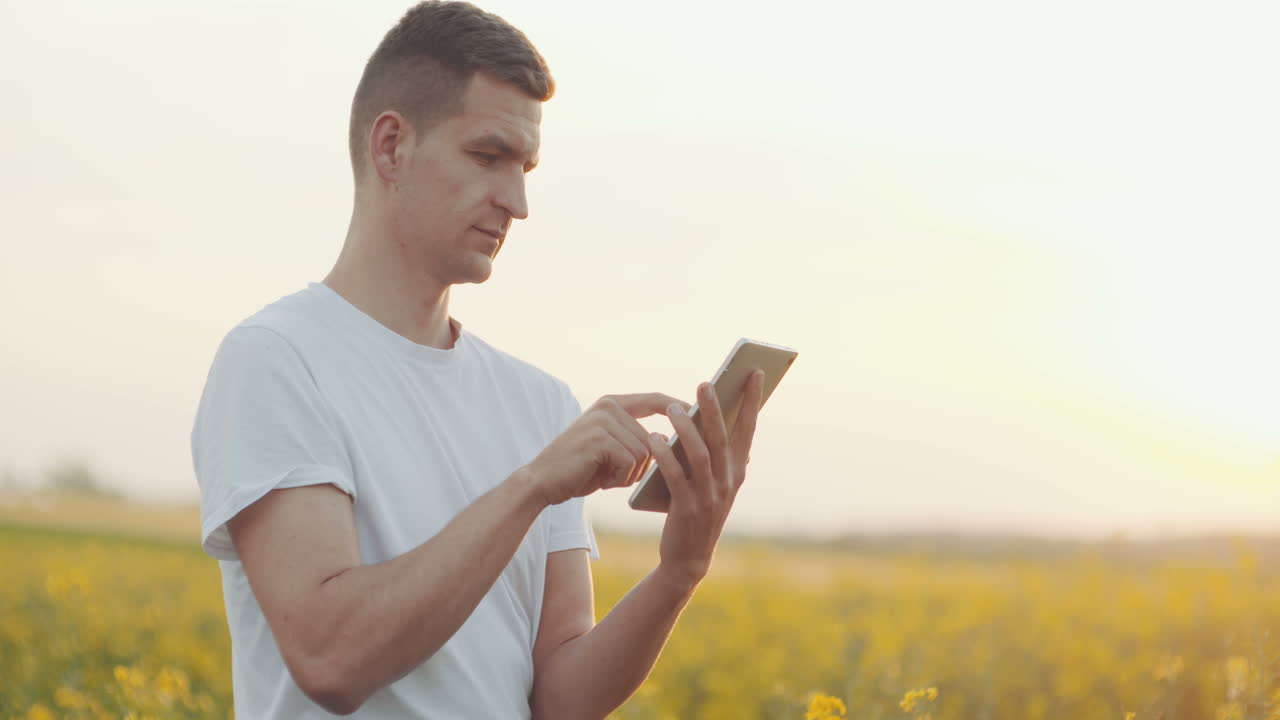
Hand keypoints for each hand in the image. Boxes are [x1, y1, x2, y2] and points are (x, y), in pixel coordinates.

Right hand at [525, 393, 690, 506]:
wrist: (541, 483)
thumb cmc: (580, 471)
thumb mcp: (612, 449)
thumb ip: (637, 438)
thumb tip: (678, 443)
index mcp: (613, 404)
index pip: (655, 400)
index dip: (679, 407)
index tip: (701, 414)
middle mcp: (609, 406)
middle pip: (654, 439)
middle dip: (640, 466)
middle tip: (613, 475)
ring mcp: (603, 420)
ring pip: (645, 453)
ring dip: (629, 474)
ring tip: (603, 476)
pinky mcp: (599, 438)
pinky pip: (632, 462)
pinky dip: (620, 478)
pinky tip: (599, 480)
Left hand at [652, 369, 764, 591]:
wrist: (688, 557)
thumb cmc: (698, 509)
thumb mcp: (714, 481)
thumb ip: (716, 452)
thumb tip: (711, 413)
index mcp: (737, 471)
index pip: (748, 429)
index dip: (753, 401)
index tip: (756, 372)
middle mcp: (729, 481)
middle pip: (722, 437)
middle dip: (715, 408)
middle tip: (705, 382)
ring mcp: (709, 496)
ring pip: (700, 454)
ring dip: (686, 428)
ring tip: (674, 408)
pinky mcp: (687, 508)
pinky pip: (676, 476)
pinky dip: (665, 456)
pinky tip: (655, 438)